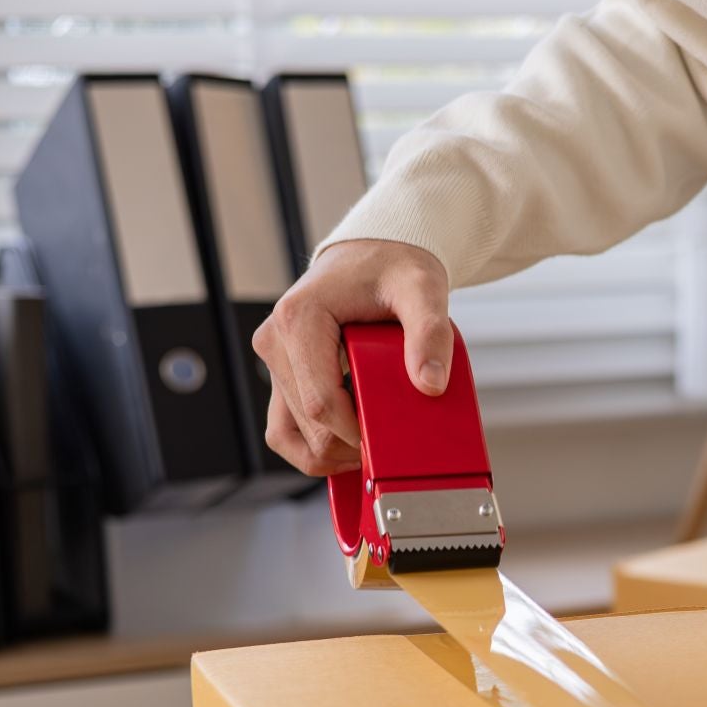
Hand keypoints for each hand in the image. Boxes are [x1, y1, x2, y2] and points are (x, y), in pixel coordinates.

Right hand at [252, 239, 453, 475]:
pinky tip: (352, 442)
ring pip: (288, 436)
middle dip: (350, 445)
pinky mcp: (282, 374)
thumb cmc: (393, 266)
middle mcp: (275, 341)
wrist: (374, 253)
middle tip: (392, 442)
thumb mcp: (423, 290)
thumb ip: (430, 333)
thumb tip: (430, 384)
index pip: (322, 403)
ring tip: (371, 447)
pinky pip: (287, 429)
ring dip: (329, 453)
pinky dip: (316, 445)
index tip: (392, 442)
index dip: (358, 434)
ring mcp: (275, 360)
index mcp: (299, 319)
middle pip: (308, 425)